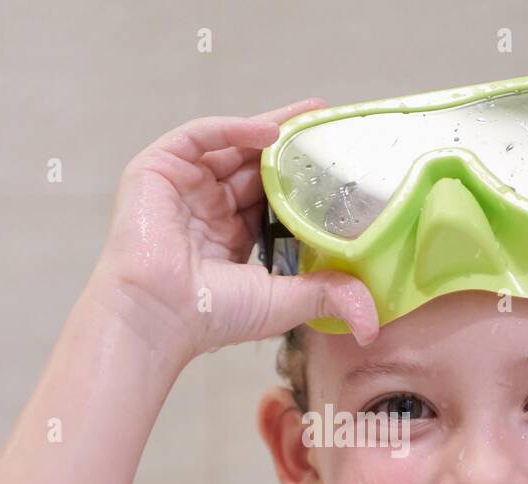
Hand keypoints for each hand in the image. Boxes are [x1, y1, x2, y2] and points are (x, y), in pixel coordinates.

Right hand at [87, 98, 379, 358]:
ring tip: (310, 118)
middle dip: (291, 146)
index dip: (301, 180)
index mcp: (230, 238)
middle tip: (329, 126)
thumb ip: (326, 295)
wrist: (157, 316)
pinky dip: (233, 129)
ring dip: (269, 130)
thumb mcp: (282, 302)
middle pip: (253, 165)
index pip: (271, 196)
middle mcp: (206, 209)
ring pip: (230, 146)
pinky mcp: (156, 171)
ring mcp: (181, 188)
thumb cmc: (210, 316)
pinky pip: (199, 137)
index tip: (337, 165)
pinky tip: (269, 132)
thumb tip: (371, 320)